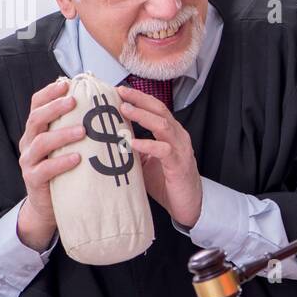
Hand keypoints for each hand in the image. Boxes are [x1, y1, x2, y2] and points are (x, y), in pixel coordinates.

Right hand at [17, 79, 82, 250]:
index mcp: (37, 130)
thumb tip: (107, 107)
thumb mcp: (69, 146)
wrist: (49, 206)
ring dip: (62, 134)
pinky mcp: (33, 180)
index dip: (48, 93)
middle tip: (74, 101)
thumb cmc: (65, 171)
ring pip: (40, 142)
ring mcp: (29, 161)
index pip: (36, 105)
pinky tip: (77, 158)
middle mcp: (29, 142)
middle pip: (36, 119)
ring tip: (83, 131)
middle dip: (54, 108)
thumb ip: (79, 128)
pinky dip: (61, 162)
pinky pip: (45, 169)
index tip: (66, 83)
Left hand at [116, 85, 202, 226]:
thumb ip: (135, 148)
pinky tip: (132, 143)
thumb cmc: (167, 182)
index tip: (119, 90)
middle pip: (160, 110)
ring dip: (143, 116)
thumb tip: (110, 138)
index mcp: (171, 134)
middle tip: (121, 92)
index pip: (156, 108)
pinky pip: (164, 150)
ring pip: (163, 125)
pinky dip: (147, 145)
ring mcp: (180, 150)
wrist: (187, 205)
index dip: (139, 98)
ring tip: (125, 110)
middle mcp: (178, 137)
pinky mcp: (179, 165)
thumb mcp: (147, 161)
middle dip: (140, 99)